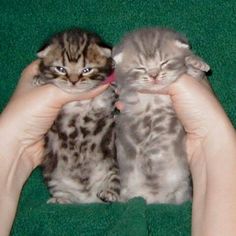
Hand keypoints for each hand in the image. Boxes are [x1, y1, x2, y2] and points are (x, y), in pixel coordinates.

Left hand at [0, 60, 108, 184]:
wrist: (19, 147)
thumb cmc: (28, 113)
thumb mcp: (52, 94)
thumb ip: (79, 89)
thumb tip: (106, 82)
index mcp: (39, 73)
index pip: (64, 61)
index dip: (81, 61)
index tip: (100, 61)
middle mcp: (49, 86)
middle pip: (74, 80)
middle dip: (91, 80)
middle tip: (110, 76)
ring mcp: (57, 103)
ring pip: (79, 96)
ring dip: (93, 96)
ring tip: (112, 90)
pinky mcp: (64, 118)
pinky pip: (80, 110)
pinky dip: (91, 109)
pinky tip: (105, 105)